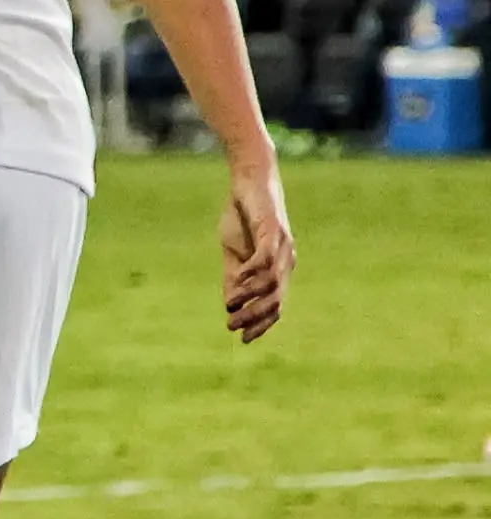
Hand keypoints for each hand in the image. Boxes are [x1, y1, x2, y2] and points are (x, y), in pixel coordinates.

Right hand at [218, 159, 292, 341]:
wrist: (248, 180)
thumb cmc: (241, 215)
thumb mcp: (233, 252)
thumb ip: (234, 278)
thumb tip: (231, 306)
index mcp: (278, 269)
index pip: (275, 305)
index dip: (261, 323)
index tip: (242, 338)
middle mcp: (286, 261)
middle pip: (276, 299)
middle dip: (255, 317)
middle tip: (232, 327)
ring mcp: (283, 247)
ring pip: (272, 283)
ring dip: (251, 298)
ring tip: (231, 306)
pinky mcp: (274, 231)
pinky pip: (267, 259)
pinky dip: (253, 273)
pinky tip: (237, 280)